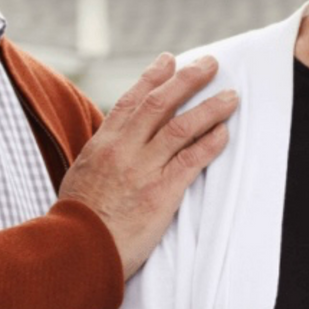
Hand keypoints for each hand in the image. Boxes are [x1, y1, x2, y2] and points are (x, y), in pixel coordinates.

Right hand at [57, 53, 236, 277]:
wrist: (77, 249)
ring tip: (231, 96)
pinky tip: (225, 133)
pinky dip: (210, 143)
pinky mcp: (160, 192)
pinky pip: (191, 160)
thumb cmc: (77, 219)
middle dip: (188, 79)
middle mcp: (123, 149)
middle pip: (160, 103)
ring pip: (181, 126)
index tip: (170, 60)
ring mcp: (142, 169)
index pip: (130, 100)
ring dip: (210, 108)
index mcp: (102, 143)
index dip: (152, 77)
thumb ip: (102, 156)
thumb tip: (114, 145)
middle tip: (211, 64)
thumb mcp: (81, 176)